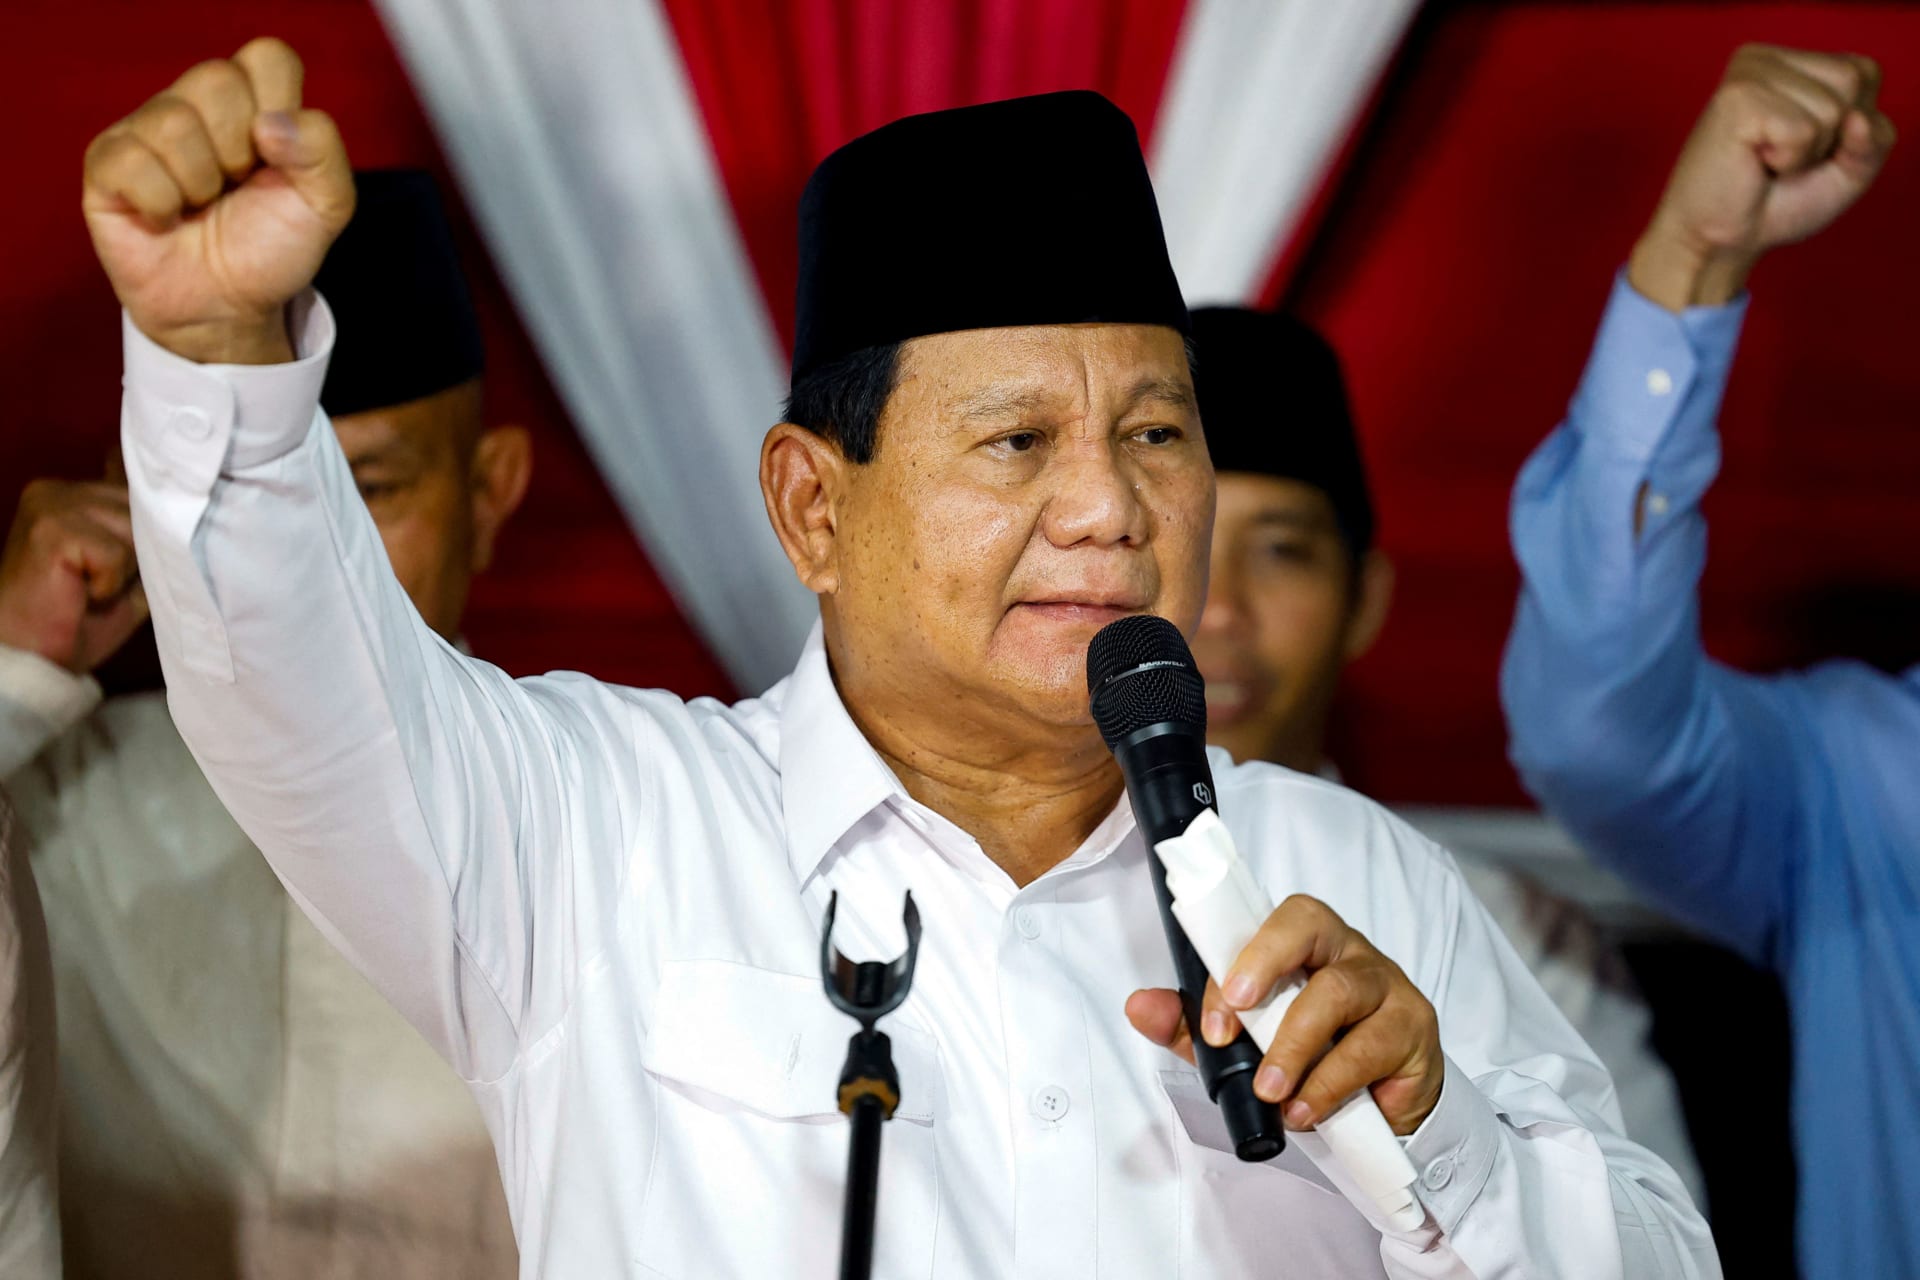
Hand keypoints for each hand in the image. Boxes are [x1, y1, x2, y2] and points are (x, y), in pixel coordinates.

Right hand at [0, 480, 148, 673]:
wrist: (34, 657)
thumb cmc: (79, 619)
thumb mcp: (128, 572)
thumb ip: (149, 540)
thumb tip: (190, 523)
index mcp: (74, 493)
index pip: (140, 494)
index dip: (151, 532)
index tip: (136, 561)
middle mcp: (58, 489)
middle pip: (142, 510)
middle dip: (138, 555)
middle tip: (101, 586)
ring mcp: (51, 505)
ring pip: (132, 530)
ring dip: (123, 571)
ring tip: (90, 590)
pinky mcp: (52, 530)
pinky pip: (116, 554)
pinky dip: (109, 584)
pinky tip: (81, 595)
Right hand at [82, 38, 354, 364]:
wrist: (229, 307)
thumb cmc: (271, 248)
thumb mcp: (325, 206)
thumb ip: (322, 153)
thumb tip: (270, 123)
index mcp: (252, 101)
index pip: (268, 58)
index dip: (281, 109)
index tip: (278, 159)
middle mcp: (196, 103)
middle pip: (217, 80)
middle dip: (239, 151)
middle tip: (236, 187)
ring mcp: (145, 129)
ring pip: (173, 122)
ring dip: (201, 184)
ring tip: (201, 206)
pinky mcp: (106, 163)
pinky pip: (133, 162)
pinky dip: (161, 205)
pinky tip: (166, 219)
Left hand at [1125, 894, 1443, 1134]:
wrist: (1384, 1111)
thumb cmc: (1312, 1059)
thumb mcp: (1243, 1047)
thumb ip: (1192, 1027)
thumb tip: (1139, 1007)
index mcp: (1304, 941)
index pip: (1270, 922)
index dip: (1240, 957)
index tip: (1214, 1016)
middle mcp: (1347, 951)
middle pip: (1310, 925)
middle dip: (1264, 966)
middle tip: (1232, 1029)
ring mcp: (1386, 985)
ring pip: (1338, 991)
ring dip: (1294, 1046)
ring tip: (1269, 1091)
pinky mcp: (1413, 1029)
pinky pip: (1369, 1046)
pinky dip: (1328, 1083)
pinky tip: (1305, 1110)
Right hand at [1631, 44, 1896, 310]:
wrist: (1717, 241)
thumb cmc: (1775, 204)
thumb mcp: (1847, 169)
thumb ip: (1875, 139)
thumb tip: (1856, 119)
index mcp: (1791, 62)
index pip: (1864, 73)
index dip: (1849, 125)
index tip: (1804, 147)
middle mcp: (1766, 58)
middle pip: (1852, 82)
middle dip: (1831, 137)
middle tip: (1783, 157)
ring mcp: (1749, 73)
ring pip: (1830, 109)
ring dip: (1806, 153)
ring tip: (1767, 162)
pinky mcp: (1737, 99)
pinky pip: (1802, 131)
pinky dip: (1788, 160)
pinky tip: (1753, 163)